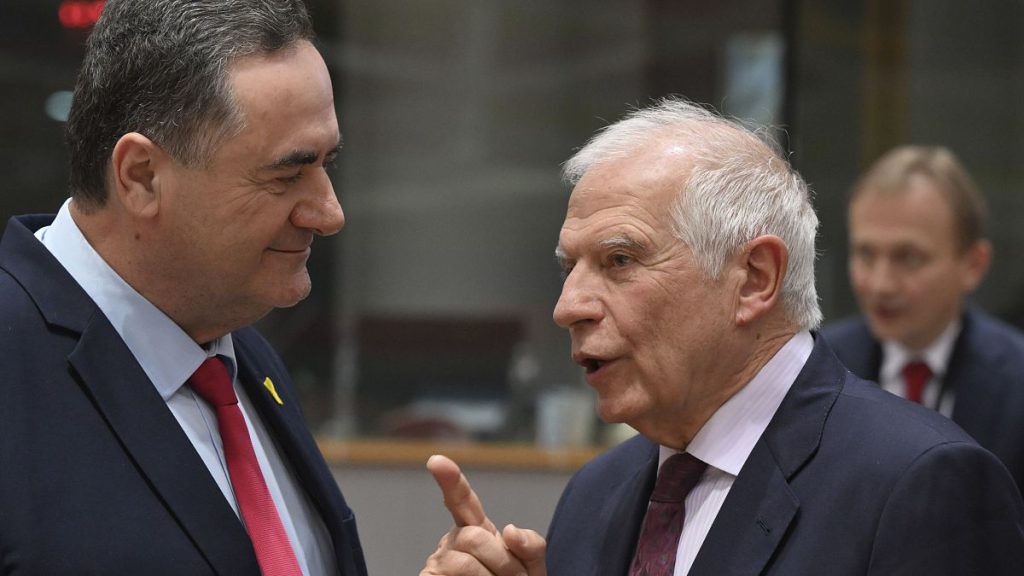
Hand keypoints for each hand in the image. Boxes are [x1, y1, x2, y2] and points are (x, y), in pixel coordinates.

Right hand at [420, 455, 546, 575]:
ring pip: (464, 560)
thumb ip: (530, 545)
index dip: (450, 480)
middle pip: (474, 536)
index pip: (462, 500)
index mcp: (477, 531)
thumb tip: (508, 529)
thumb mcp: (534, 568)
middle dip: (502, 561)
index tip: (436, 460)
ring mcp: (438, 563)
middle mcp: (453, 543)